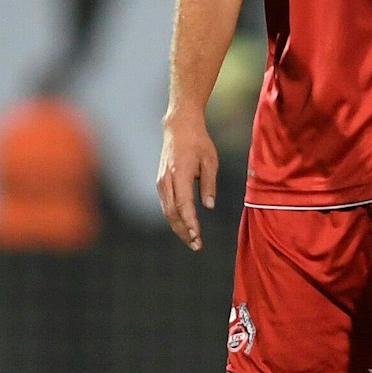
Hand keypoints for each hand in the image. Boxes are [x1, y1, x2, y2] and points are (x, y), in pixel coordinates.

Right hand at [156, 111, 218, 251]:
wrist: (179, 127)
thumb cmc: (199, 143)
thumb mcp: (210, 161)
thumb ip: (209, 185)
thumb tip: (208, 207)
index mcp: (179, 174)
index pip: (183, 205)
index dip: (190, 223)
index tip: (197, 236)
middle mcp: (166, 180)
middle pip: (172, 213)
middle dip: (184, 231)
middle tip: (196, 245)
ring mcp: (161, 182)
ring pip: (167, 211)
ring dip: (179, 227)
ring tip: (192, 240)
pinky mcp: (161, 183)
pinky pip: (166, 205)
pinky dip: (174, 218)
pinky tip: (185, 227)